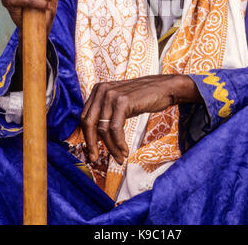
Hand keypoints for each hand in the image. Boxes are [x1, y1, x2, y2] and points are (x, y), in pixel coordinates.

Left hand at [80, 74, 201, 164]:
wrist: (163, 88)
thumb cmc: (142, 98)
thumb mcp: (119, 103)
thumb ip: (106, 113)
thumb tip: (94, 137)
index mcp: (98, 90)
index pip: (84, 117)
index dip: (86, 136)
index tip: (91, 151)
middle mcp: (102, 90)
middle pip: (88, 123)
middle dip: (91, 144)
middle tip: (95, 159)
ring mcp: (111, 95)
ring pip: (103, 128)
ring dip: (110, 147)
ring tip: (119, 157)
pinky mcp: (123, 101)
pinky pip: (115, 128)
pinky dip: (118, 143)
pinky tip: (125, 150)